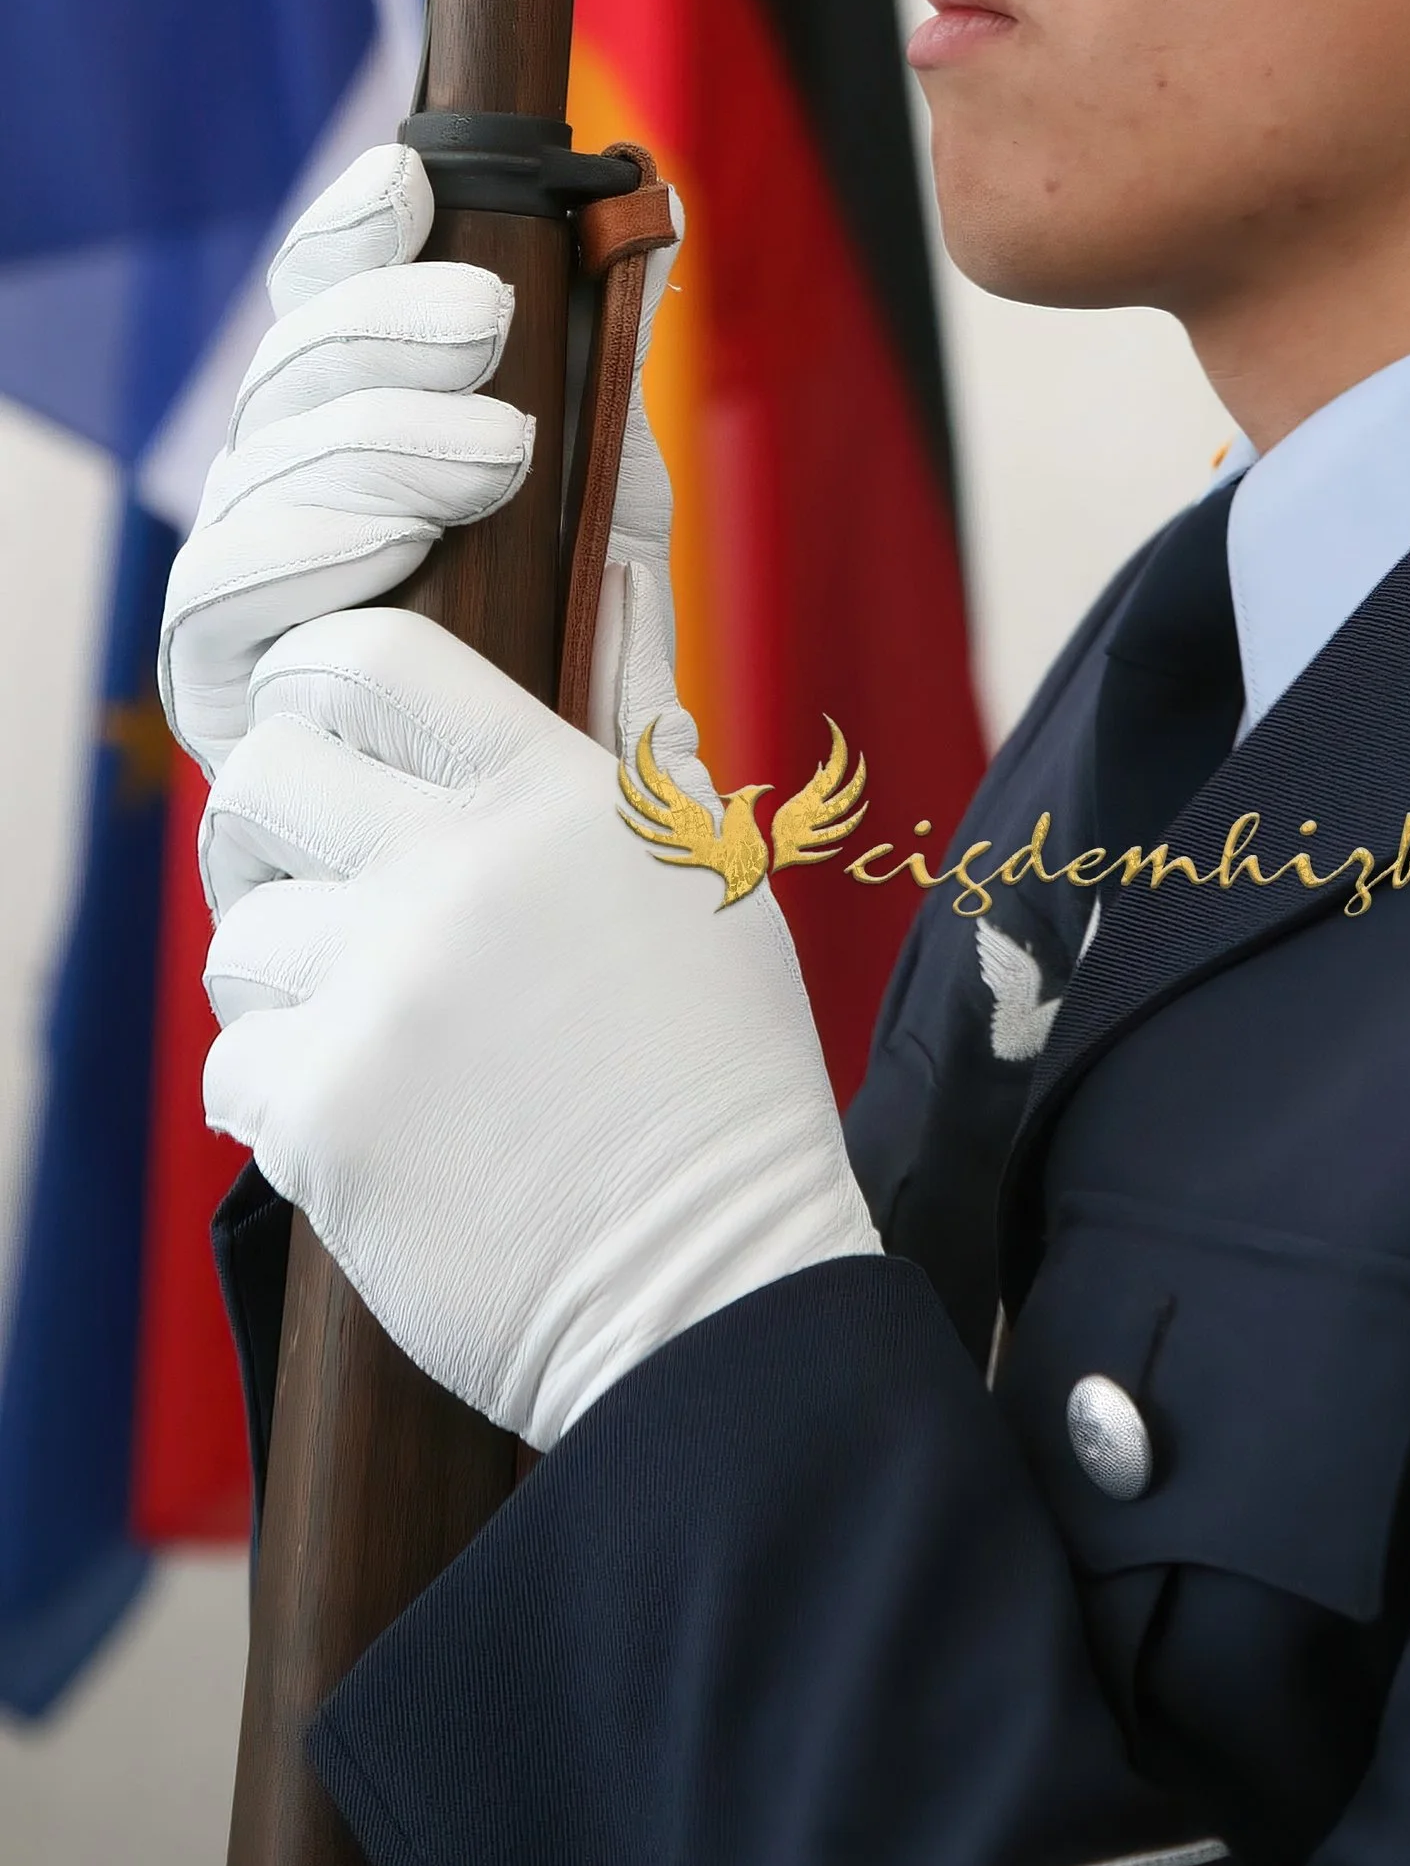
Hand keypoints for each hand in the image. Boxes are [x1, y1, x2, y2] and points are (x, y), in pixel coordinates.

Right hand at [158, 139, 689, 775]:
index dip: (351, 235)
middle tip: (491, 322)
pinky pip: (221, 605)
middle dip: (384, 327)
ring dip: (368, 442)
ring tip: (489, 456)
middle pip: (285, 373)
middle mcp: (280, 496)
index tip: (409, 179)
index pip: (319, 302)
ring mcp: (242, 592)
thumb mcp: (612, 504)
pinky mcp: (223, 694)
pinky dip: (304, 560)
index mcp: (348, 431)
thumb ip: (613, 377)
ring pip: (253, 472)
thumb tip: (665, 221)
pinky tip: (384, 547)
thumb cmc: (579, 663)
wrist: (569, 847)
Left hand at [200, 607, 876, 1446]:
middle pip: (261, 776)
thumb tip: (618, 579)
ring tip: (379, 1032)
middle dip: (278, 830)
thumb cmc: (720, 1079)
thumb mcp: (703, 875)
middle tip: (330, 886)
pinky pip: (233, 1066)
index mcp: (556, 797)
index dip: (327, 684)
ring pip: (238, 938)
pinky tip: (377, 1123)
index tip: (333, 728)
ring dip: (288, 981)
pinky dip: (286, 1099)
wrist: (710, 1286)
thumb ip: (632, 738)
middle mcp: (459, 875)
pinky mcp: (325, 1116)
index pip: (370, 661)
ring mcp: (385, 994)